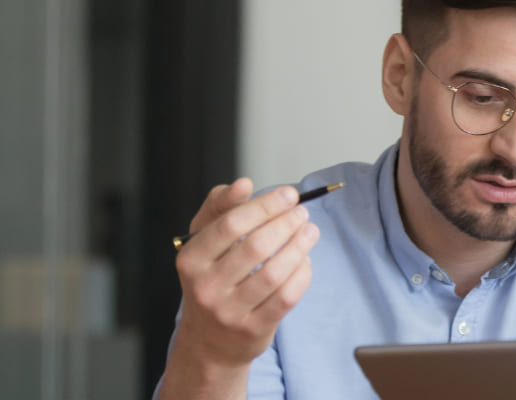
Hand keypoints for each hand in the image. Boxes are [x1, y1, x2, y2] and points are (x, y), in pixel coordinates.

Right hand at [171, 177, 317, 368]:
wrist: (209, 341)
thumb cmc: (211, 279)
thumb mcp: (204, 241)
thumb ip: (220, 207)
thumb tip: (243, 184)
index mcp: (191, 258)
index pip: (230, 224)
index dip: (265, 205)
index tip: (289, 194)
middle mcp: (206, 286)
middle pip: (256, 246)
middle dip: (286, 223)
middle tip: (302, 212)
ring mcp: (229, 311)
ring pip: (275, 273)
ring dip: (299, 246)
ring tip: (310, 231)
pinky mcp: (254, 328)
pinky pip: (287, 296)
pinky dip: (302, 274)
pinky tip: (305, 260)